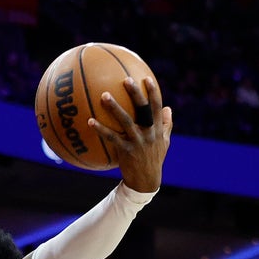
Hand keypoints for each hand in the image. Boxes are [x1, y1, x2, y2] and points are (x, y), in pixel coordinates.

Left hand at [91, 76, 171, 193]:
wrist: (146, 180)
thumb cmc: (154, 158)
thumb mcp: (164, 141)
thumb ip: (166, 124)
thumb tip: (168, 108)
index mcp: (157, 128)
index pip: (156, 106)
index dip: (153, 92)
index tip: (146, 78)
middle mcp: (149, 132)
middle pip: (143, 109)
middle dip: (136, 94)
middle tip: (126, 79)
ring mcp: (137, 141)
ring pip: (125, 121)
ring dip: (114, 107)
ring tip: (104, 95)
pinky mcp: (125, 150)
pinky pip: (111, 137)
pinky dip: (100, 129)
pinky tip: (89, 121)